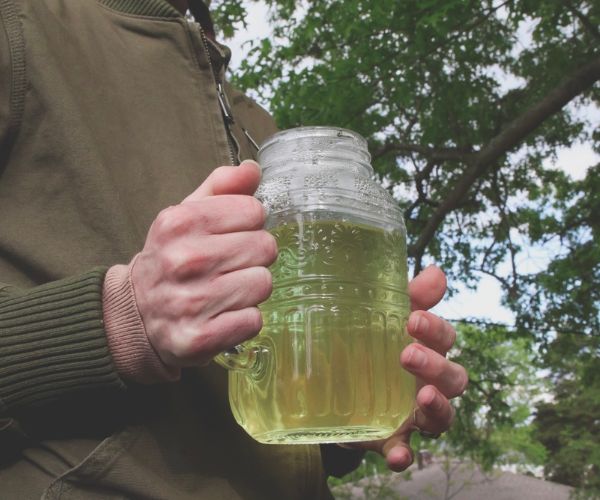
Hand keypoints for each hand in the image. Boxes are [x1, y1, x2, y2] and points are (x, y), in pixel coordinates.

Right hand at [131, 161, 277, 366]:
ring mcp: (190, 302)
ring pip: (263, 284)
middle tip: (230, 267)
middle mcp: (182, 260)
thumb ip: (221, 187)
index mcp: (179, 222)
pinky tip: (223, 315)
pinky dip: (245, 320)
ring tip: (226, 291)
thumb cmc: (169, 260)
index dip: (250, 224)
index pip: (254, 211)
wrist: (134, 316)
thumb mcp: (185, 215)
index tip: (232, 236)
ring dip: (251, 289)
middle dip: (254, 257)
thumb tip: (253, 169)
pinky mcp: (199, 338)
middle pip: (264, 247)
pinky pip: (254, 321)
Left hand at [349, 266, 467, 470]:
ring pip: (442, 416)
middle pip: (453, 378)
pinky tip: (399, 456)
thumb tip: (436, 270)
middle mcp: (428, 382)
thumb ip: (407, 295)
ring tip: (422, 396)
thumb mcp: (382, 317)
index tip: (412, 319)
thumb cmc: (368, 345)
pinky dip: (405, 455)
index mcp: (426, 349)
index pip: (445, 339)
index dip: (436, 330)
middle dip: (436, 365)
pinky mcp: (392, 440)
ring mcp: (413, 415)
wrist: (333, 388)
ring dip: (437, 407)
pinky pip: (406, 452)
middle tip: (407, 354)